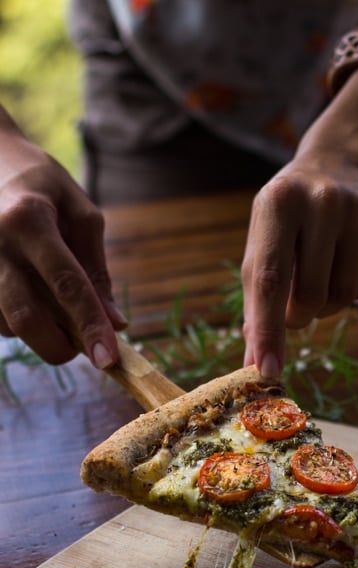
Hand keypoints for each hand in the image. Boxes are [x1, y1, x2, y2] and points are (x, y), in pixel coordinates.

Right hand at [0, 127, 126, 366]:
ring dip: (39, 332)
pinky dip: (18, 323)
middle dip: (58, 346)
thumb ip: (97, 269)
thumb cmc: (41, 186)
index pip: (67, 284)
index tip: (108, 359)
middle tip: (81, 349)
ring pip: (7, 324)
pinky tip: (28, 295)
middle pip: (25, 316)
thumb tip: (115, 323)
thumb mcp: (81, 214)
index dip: (90, 325)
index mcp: (29, 219)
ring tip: (53, 304)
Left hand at [241, 150, 357, 375]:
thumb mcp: (263, 243)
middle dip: (298, 317)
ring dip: (325, 306)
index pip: (271, 279)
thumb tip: (255, 363)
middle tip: (294, 307)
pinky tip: (344, 263)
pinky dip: (350, 291)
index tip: (266, 370)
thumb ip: (256, 301)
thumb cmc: (289, 219)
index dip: (268, 330)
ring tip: (319, 278)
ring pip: (342, 298)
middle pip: (310, 297)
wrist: (344, 165)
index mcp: (279, 202)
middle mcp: (323, 201)